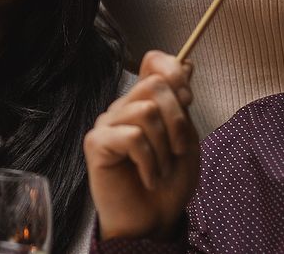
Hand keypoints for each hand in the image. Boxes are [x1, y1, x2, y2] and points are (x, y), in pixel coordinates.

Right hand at [84, 51, 198, 240]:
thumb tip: (186, 63)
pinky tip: (149, 176)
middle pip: (154, 84)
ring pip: (146, 110)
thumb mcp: (187, 138)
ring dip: (164, 147)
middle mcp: (123, 108)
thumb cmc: (169, 183)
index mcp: (145, 102)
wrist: (154, 221)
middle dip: (177, 120)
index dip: (174, 72)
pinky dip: (150, 161)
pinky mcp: (96, 143)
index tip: (187, 100)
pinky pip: (132, 136)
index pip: (153, 62)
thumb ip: (182, 103)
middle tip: (179, 150)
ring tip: (162, 168)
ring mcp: (107, 124)